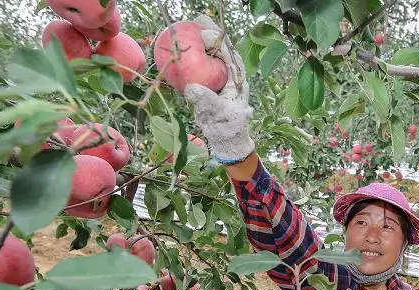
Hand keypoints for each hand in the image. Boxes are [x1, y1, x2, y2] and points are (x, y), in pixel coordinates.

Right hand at [182, 16, 254, 164]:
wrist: (227, 141)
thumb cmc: (228, 128)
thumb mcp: (218, 115)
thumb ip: (206, 101)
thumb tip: (192, 88)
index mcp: (237, 79)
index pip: (228, 54)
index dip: (217, 41)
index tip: (204, 33)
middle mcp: (229, 76)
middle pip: (220, 49)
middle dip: (209, 33)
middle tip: (195, 19)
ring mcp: (219, 80)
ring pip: (211, 56)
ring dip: (201, 42)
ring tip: (188, 26)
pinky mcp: (209, 85)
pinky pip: (201, 67)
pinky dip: (193, 56)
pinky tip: (181, 49)